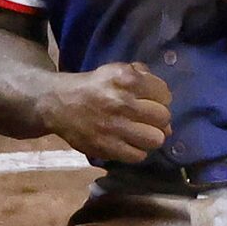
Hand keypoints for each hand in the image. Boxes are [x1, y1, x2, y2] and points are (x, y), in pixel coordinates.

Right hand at [35, 61, 172, 162]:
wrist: (59, 103)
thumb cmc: (94, 86)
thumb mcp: (116, 70)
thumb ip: (143, 76)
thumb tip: (167, 101)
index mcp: (126, 79)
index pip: (164, 94)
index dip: (162, 100)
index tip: (153, 102)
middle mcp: (122, 102)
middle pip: (163, 118)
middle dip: (159, 120)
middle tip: (148, 120)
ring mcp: (114, 126)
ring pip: (155, 139)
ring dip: (151, 137)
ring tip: (141, 133)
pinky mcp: (107, 147)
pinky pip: (138, 155)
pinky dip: (137, 151)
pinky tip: (129, 143)